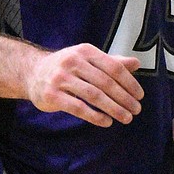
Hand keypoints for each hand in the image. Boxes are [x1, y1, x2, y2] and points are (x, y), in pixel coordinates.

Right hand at [27, 44, 142, 125]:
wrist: (33, 73)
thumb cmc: (68, 67)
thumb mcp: (88, 59)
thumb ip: (112, 62)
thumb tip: (136, 63)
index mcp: (85, 51)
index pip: (113, 67)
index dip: (129, 83)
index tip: (140, 96)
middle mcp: (72, 62)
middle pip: (105, 83)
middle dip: (124, 98)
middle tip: (136, 110)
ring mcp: (61, 78)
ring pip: (93, 96)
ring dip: (113, 109)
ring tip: (126, 118)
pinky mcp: (52, 95)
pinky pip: (78, 107)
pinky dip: (95, 116)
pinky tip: (107, 122)